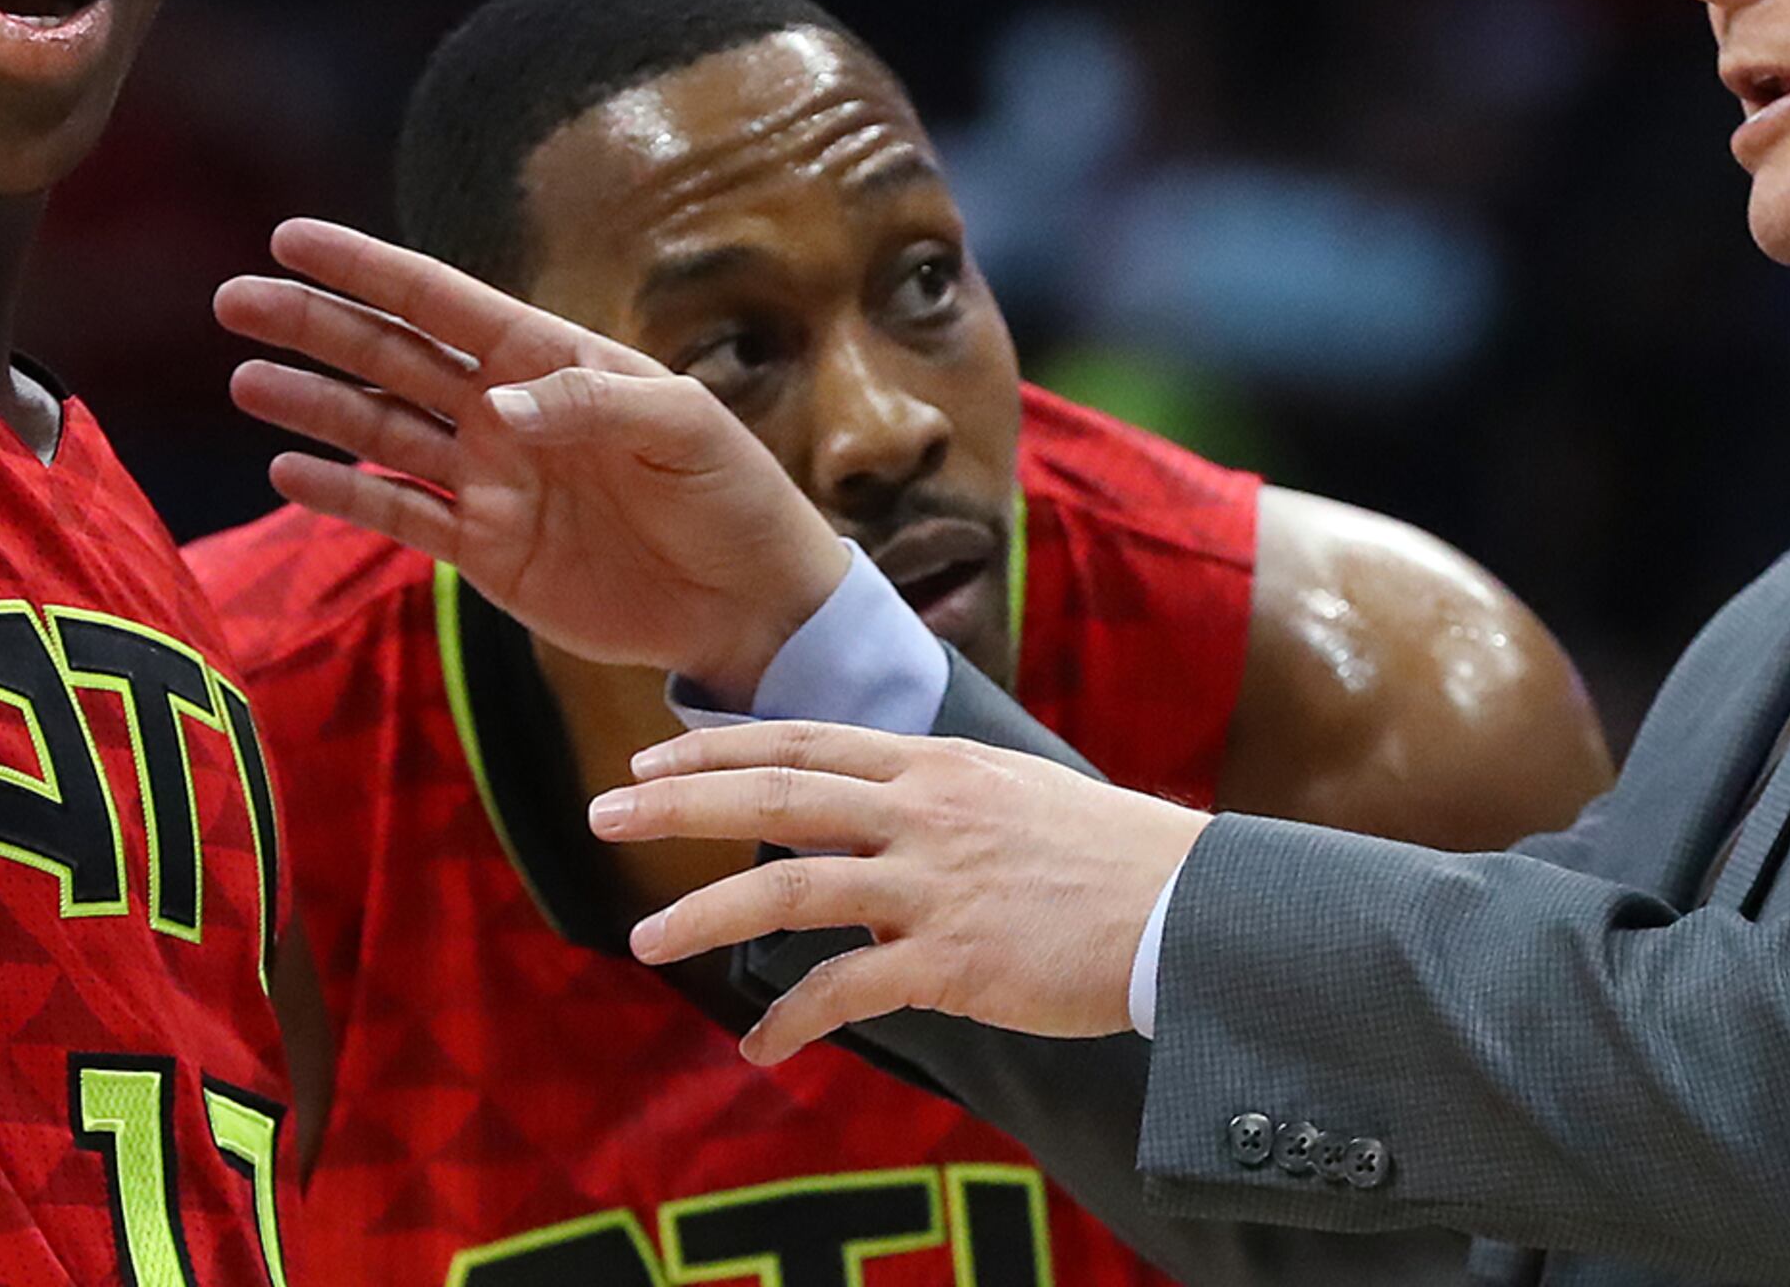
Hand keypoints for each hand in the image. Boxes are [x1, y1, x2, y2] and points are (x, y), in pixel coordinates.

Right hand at [218, 218, 853, 697]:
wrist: (751, 602)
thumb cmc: (732, 494)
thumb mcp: (680, 427)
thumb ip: (587, 406)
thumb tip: (494, 410)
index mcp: (553, 359)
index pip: (442, 301)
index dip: (368, 269)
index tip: (293, 239)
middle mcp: (508, 411)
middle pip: (392, 356)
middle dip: (316, 326)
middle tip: (236, 301)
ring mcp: (490, 480)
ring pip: (381, 429)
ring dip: (314, 405)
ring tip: (245, 379)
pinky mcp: (487, 551)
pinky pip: (400, 514)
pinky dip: (345, 494)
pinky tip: (289, 473)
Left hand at [591, 722, 1209, 1062]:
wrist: (1187, 908)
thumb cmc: (1107, 859)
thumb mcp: (1014, 796)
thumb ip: (937, 804)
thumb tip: (876, 827)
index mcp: (936, 765)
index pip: (804, 741)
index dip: (720, 745)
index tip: (652, 756)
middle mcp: (924, 812)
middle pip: (775, 794)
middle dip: (679, 801)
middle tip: (603, 810)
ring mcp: (935, 884)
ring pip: (790, 887)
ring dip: (706, 914)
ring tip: (644, 939)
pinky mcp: (954, 958)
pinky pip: (846, 990)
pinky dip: (790, 1021)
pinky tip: (758, 1048)